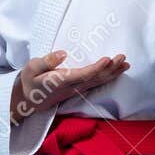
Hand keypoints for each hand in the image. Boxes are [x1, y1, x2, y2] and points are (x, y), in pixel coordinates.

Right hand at [10, 49, 129, 123]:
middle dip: (110, 69)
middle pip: (95, 79)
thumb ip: (46, 62)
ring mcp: (77, 90)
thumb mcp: (31, 69)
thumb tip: (63, 54)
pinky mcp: (79, 89)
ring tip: (126, 64)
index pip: (82, 76)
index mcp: (60, 82)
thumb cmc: (30, 81)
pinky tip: (117, 71)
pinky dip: (108, 77)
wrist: (29, 100)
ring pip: (98, 82)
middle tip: (122, 58)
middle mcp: (72, 87)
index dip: (96, 68)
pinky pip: (96, 83)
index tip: (107, 59)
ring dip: (113, 73)